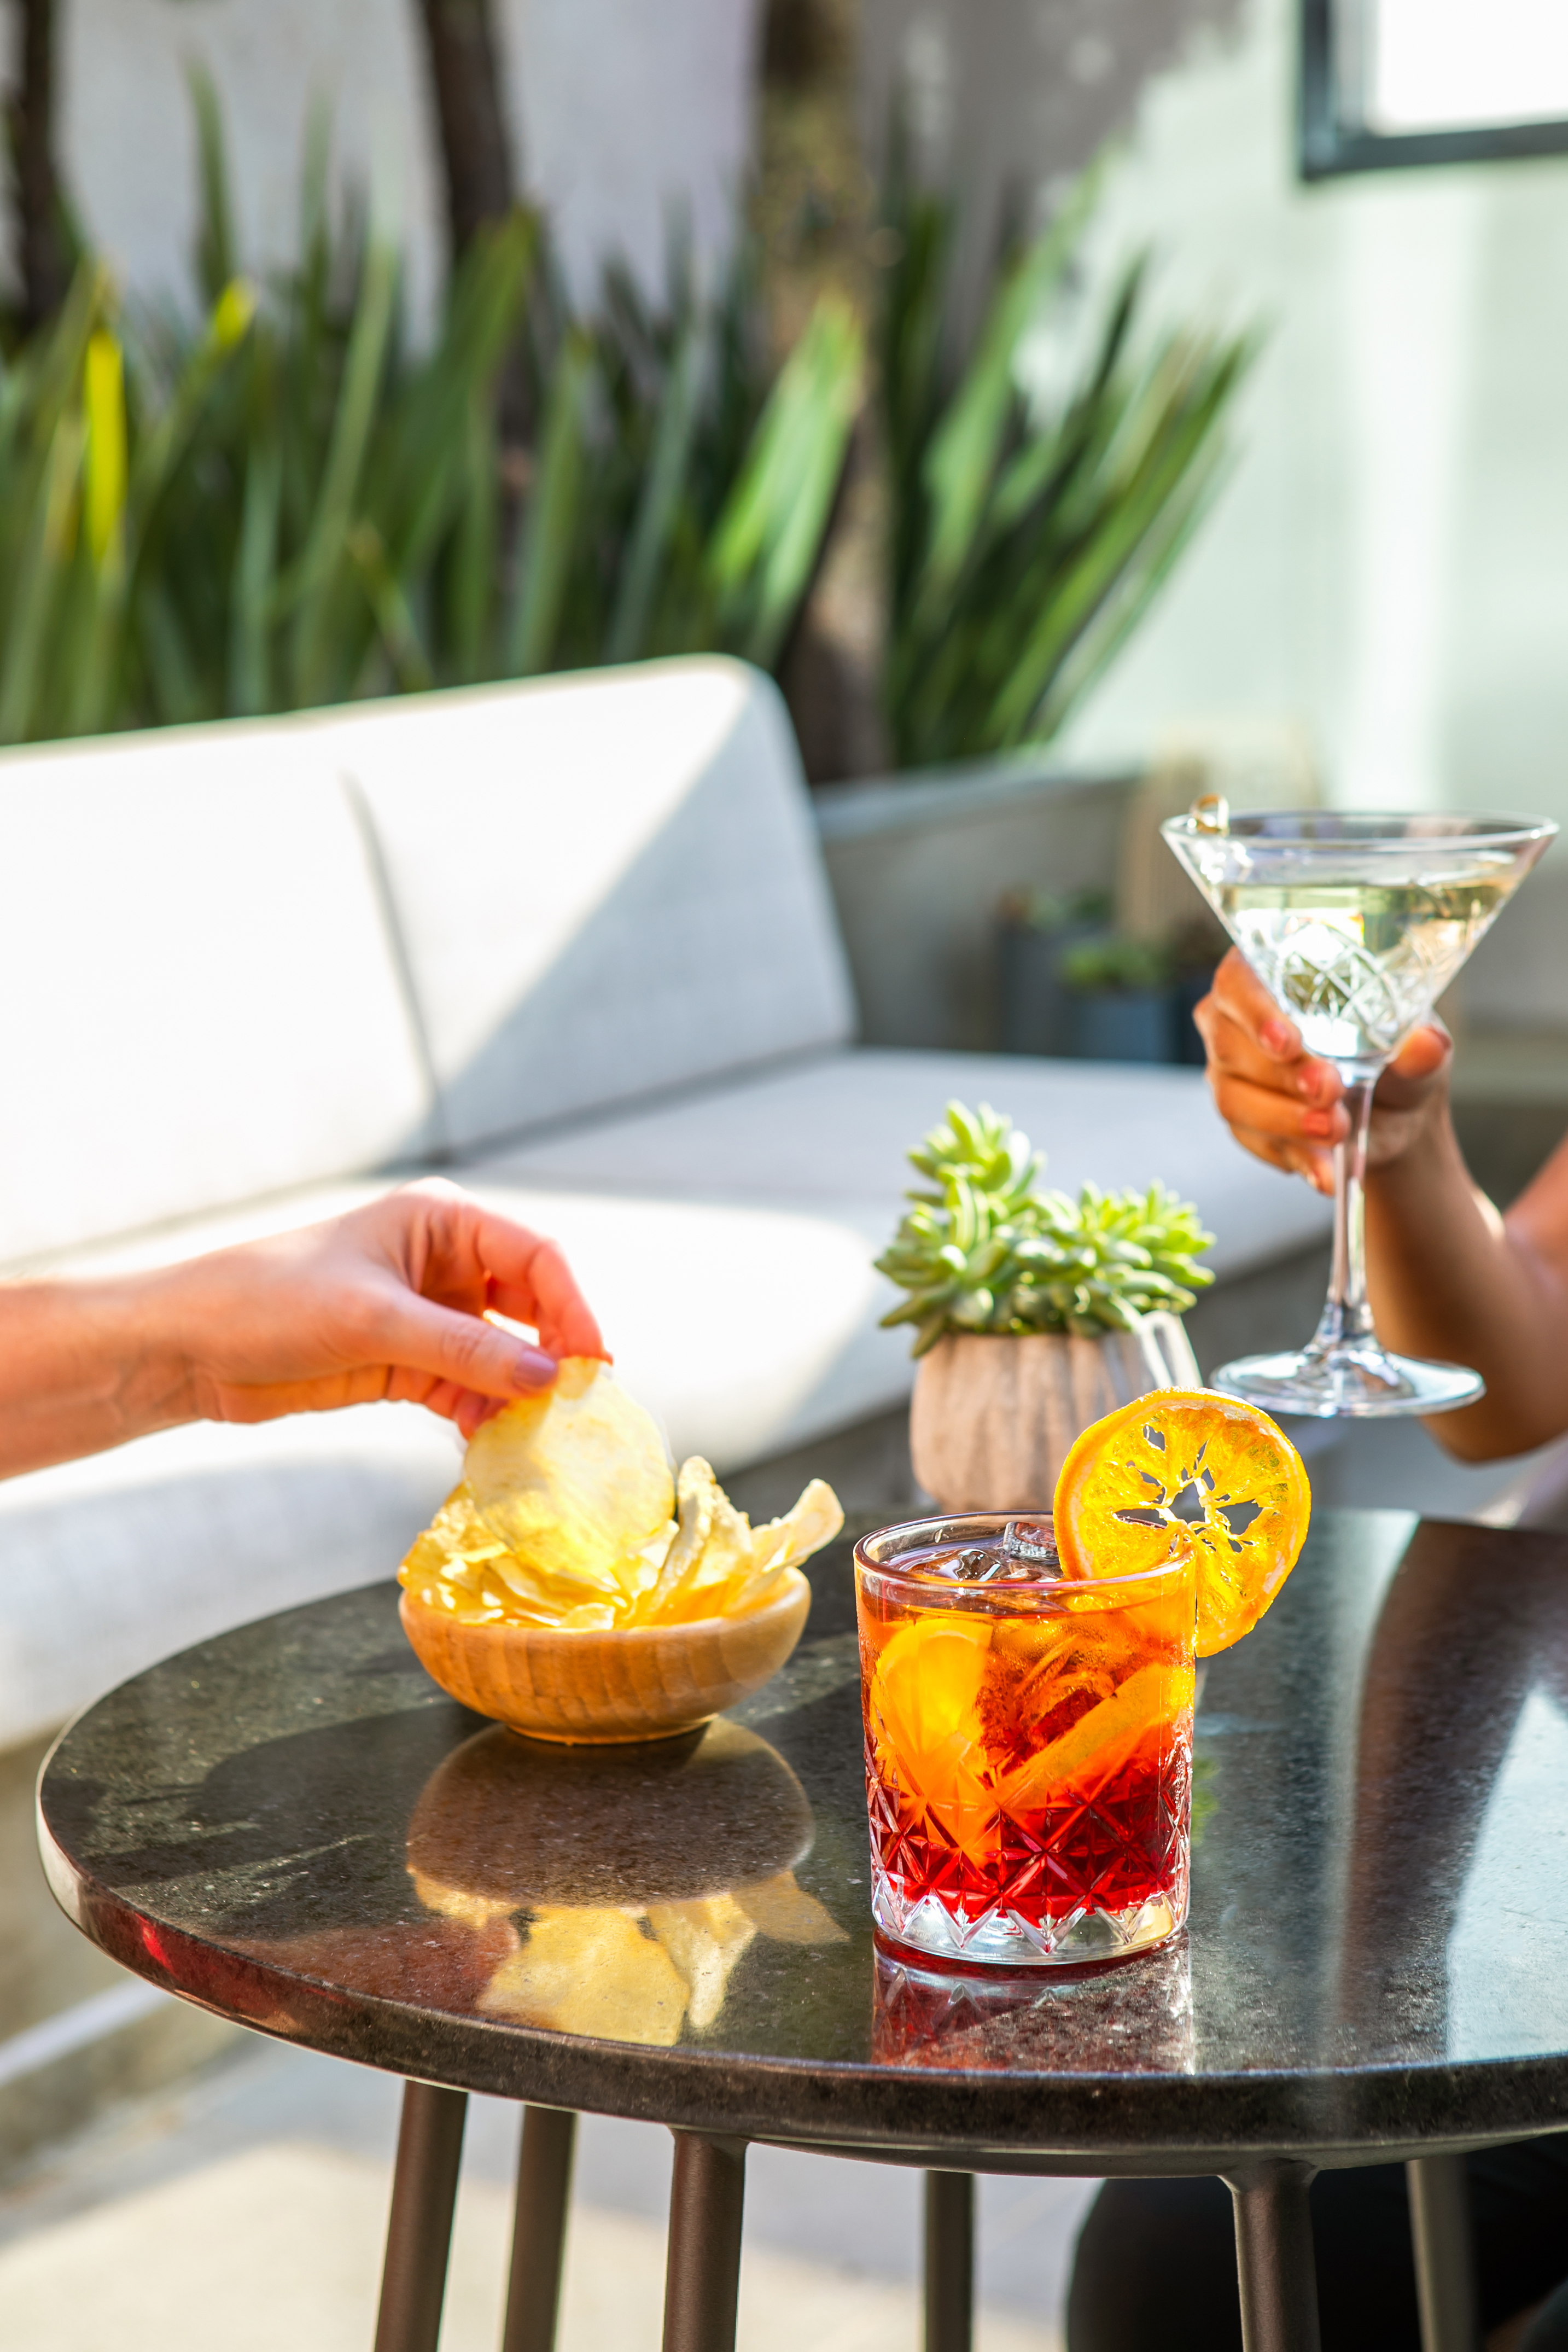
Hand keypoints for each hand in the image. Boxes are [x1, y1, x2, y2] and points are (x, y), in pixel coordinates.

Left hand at [158, 1179, 606, 1439]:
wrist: (189, 1348)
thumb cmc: (268, 1301)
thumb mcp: (374, 1321)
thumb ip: (465, 1350)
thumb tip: (547, 1378)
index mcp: (442, 1221)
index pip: (536, 1258)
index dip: (573, 1308)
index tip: (593, 1363)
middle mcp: (444, 1263)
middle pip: (530, 1307)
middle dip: (553, 1354)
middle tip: (577, 1406)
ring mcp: (427, 1316)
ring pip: (502, 1355)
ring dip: (519, 1394)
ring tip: (537, 1436)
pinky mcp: (405, 1364)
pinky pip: (468, 1389)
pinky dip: (484, 1416)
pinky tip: (493, 1445)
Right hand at [1193, 948, 1452, 1195]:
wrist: (1394, 1118)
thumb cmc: (1397, 1062)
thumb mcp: (1419, 1052)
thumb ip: (1421, 1049)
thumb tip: (1426, 1044)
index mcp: (1274, 977)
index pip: (1239, 980)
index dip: (1255, 1010)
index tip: (1287, 1042)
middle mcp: (1237, 1020)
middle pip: (1231, 1043)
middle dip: (1282, 1076)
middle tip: (1331, 1093)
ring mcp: (1230, 1072)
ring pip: (1234, 1098)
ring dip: (1286, 1121)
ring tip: (1336, 1132)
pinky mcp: (1239, 1120)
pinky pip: (1251, 1141)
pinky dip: (1292, 1157)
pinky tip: (1324, 1169)